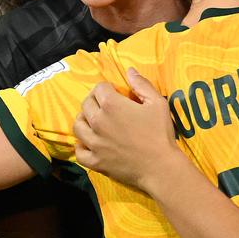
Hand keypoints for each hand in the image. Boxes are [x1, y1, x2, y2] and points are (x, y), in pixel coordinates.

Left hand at [74, 69, 179, 191]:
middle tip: (105, 105)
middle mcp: (97, 121)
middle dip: (94, 100)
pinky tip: (89, 143)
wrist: (160, 167)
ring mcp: (94, 143)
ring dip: (84, 120)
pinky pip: (79, 152)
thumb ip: (141, 84)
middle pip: (86, 104)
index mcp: (111, 105)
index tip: (115, 93)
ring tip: (93, 121)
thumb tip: (129, 70)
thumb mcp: (157, 103)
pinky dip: (81, 146)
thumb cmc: (160, 133)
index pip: (99, 88)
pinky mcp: (95, 161)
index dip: (107, 88)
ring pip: (78, 126)